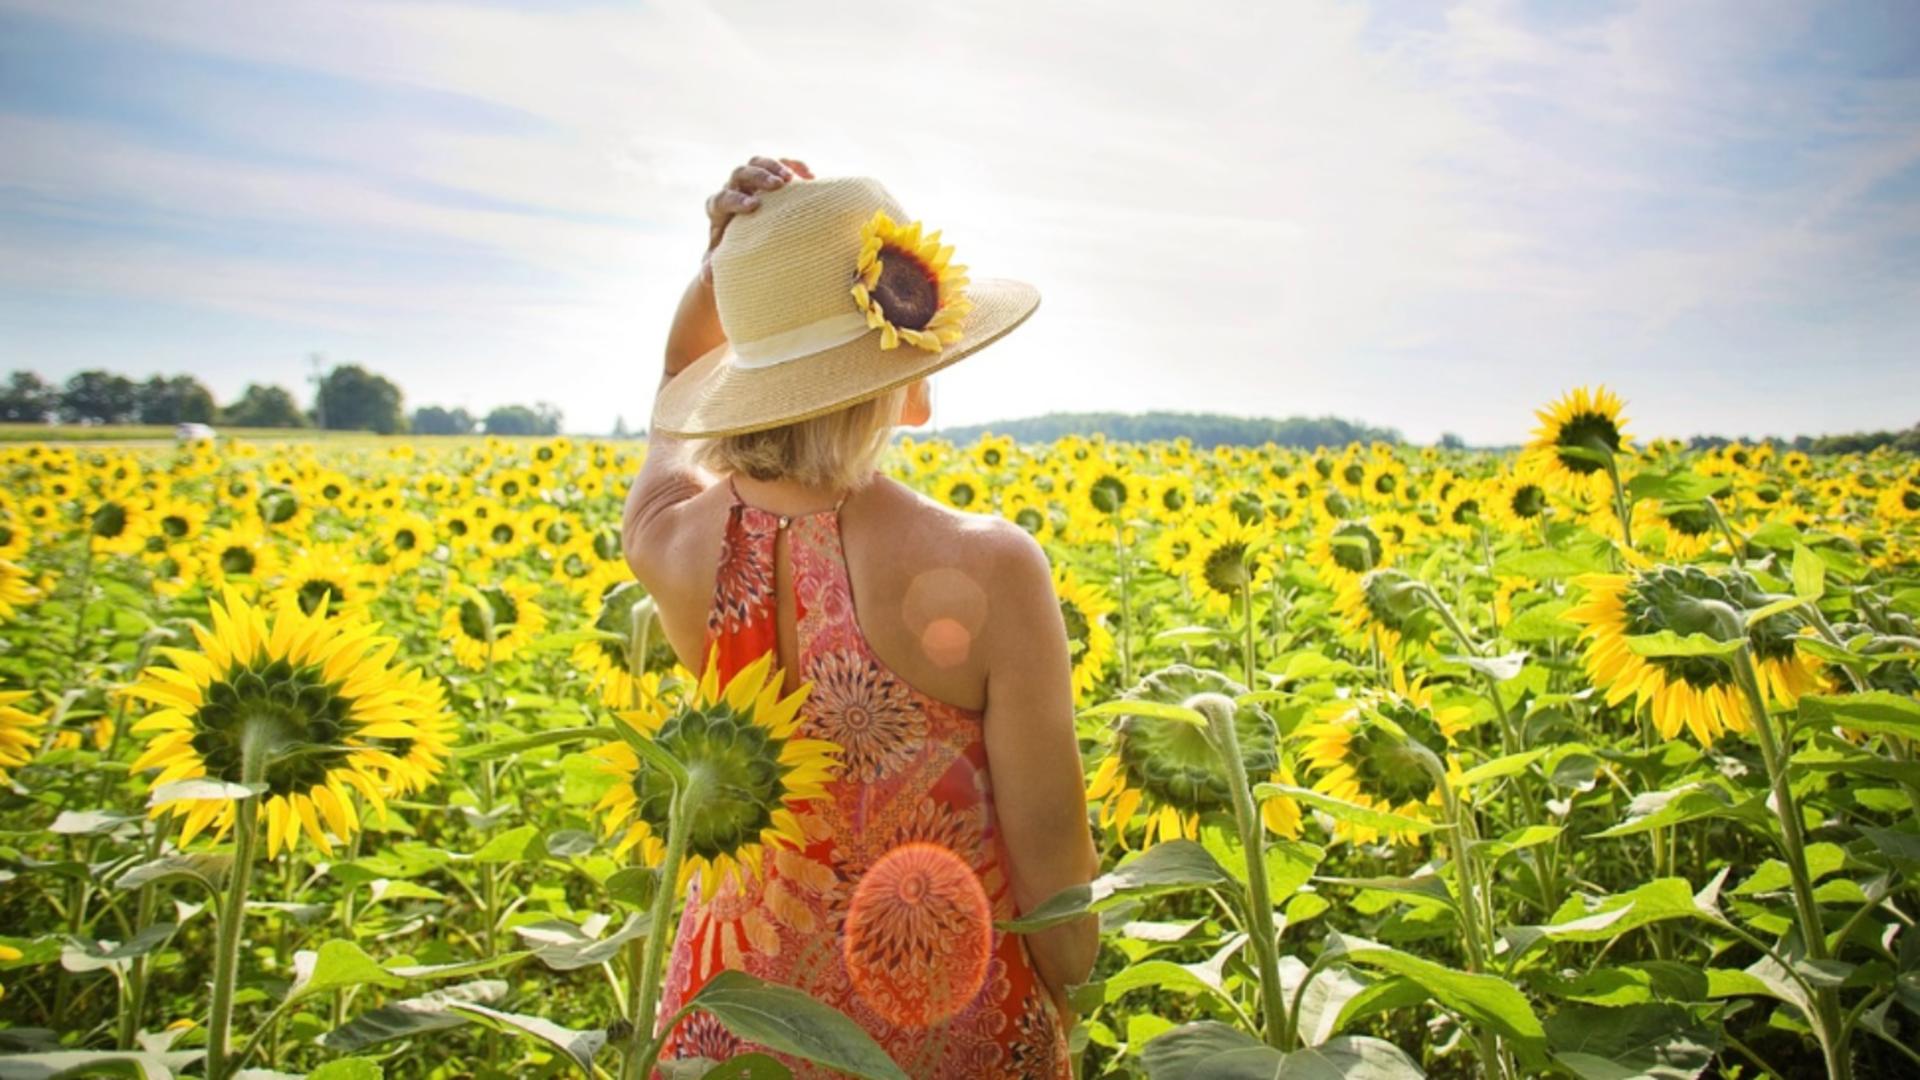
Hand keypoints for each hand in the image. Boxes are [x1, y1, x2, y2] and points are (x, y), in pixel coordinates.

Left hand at [701, 155, 813, 283]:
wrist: (748, 240)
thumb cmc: (734, 253)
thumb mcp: (723, 262)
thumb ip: (714, 266)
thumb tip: (708, 277)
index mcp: (719, 208)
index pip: (721, 198)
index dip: (735, 200)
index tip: (752, 207)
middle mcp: (733, 189)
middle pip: (740, 173)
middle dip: (758, 177)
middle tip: (776, 185)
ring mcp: (753, 181)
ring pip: (758, 163)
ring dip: (775, 166)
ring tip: (792, 179)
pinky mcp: (772, 176)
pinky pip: (782, 163)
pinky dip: (795, 166)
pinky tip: (811, 176)